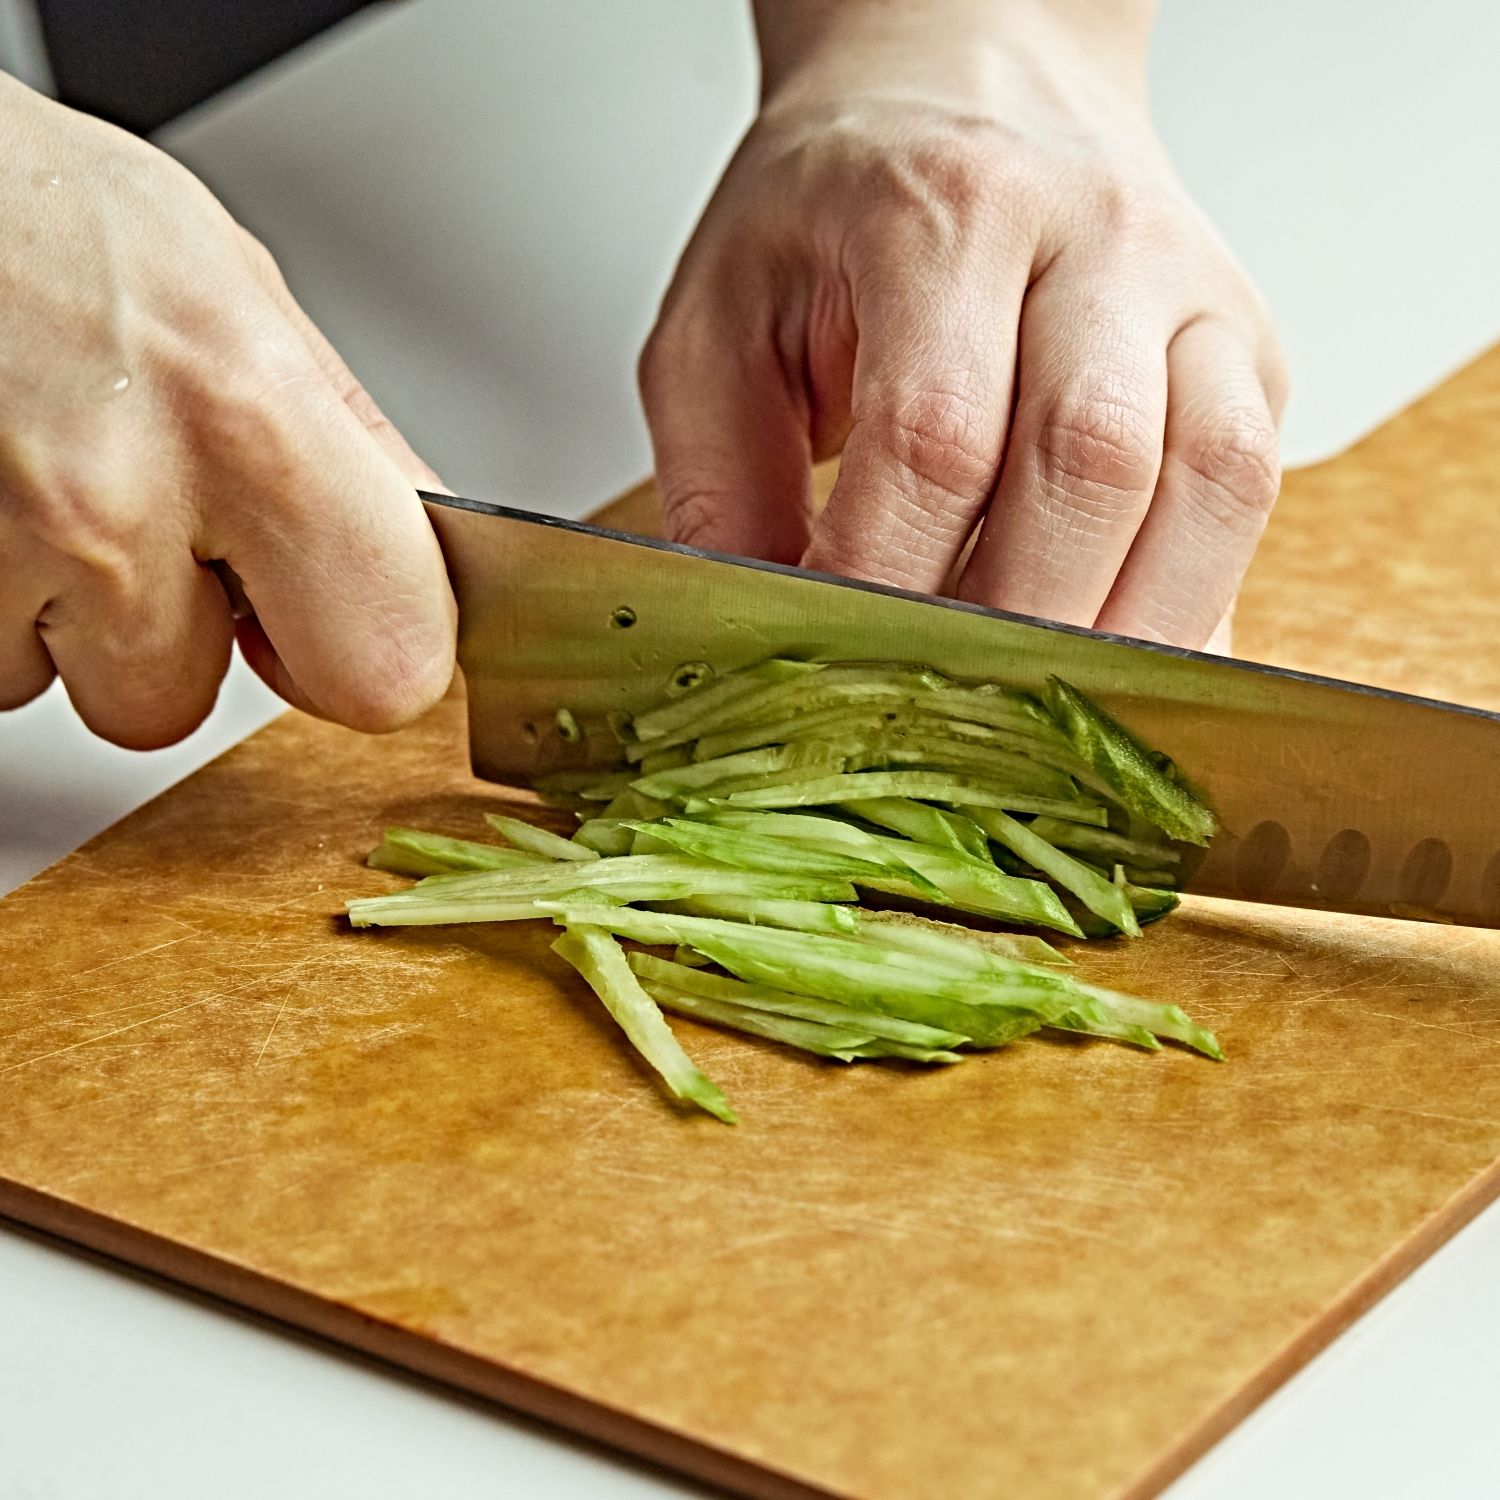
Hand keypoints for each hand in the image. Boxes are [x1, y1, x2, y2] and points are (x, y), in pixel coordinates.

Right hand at [0, 77, 454, 746]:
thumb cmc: (45, 212)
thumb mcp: (241, 294)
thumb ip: (347, 448)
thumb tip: (426, 560)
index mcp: (251, 419)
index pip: (387, 666)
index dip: (369, 655)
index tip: (342, 620)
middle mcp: (120, 496)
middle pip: (193, 712)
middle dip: (196, 654)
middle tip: (183, 558)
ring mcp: (3, 544)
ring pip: (85, 692)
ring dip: (85, 626)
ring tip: (66, 491)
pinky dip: (6, 605)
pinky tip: (11, 502)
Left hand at [639, 0, 1286, 649]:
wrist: (971, 85)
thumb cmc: (843, 205)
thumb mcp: (721, 320)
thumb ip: (720, 482)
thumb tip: (755, 641)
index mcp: (949, 213)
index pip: (933, 435)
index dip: (885, 582)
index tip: (838, 669)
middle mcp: (1100, 242)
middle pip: (1091, 464)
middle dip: (1013, 624)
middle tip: (945, 715)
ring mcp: (1196, 297)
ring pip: (1212, 485)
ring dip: (1127, 630)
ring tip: (1045, 708)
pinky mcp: (1247, 355)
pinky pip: (1248, 504)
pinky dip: (1187, 605)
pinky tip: (1114, 659)